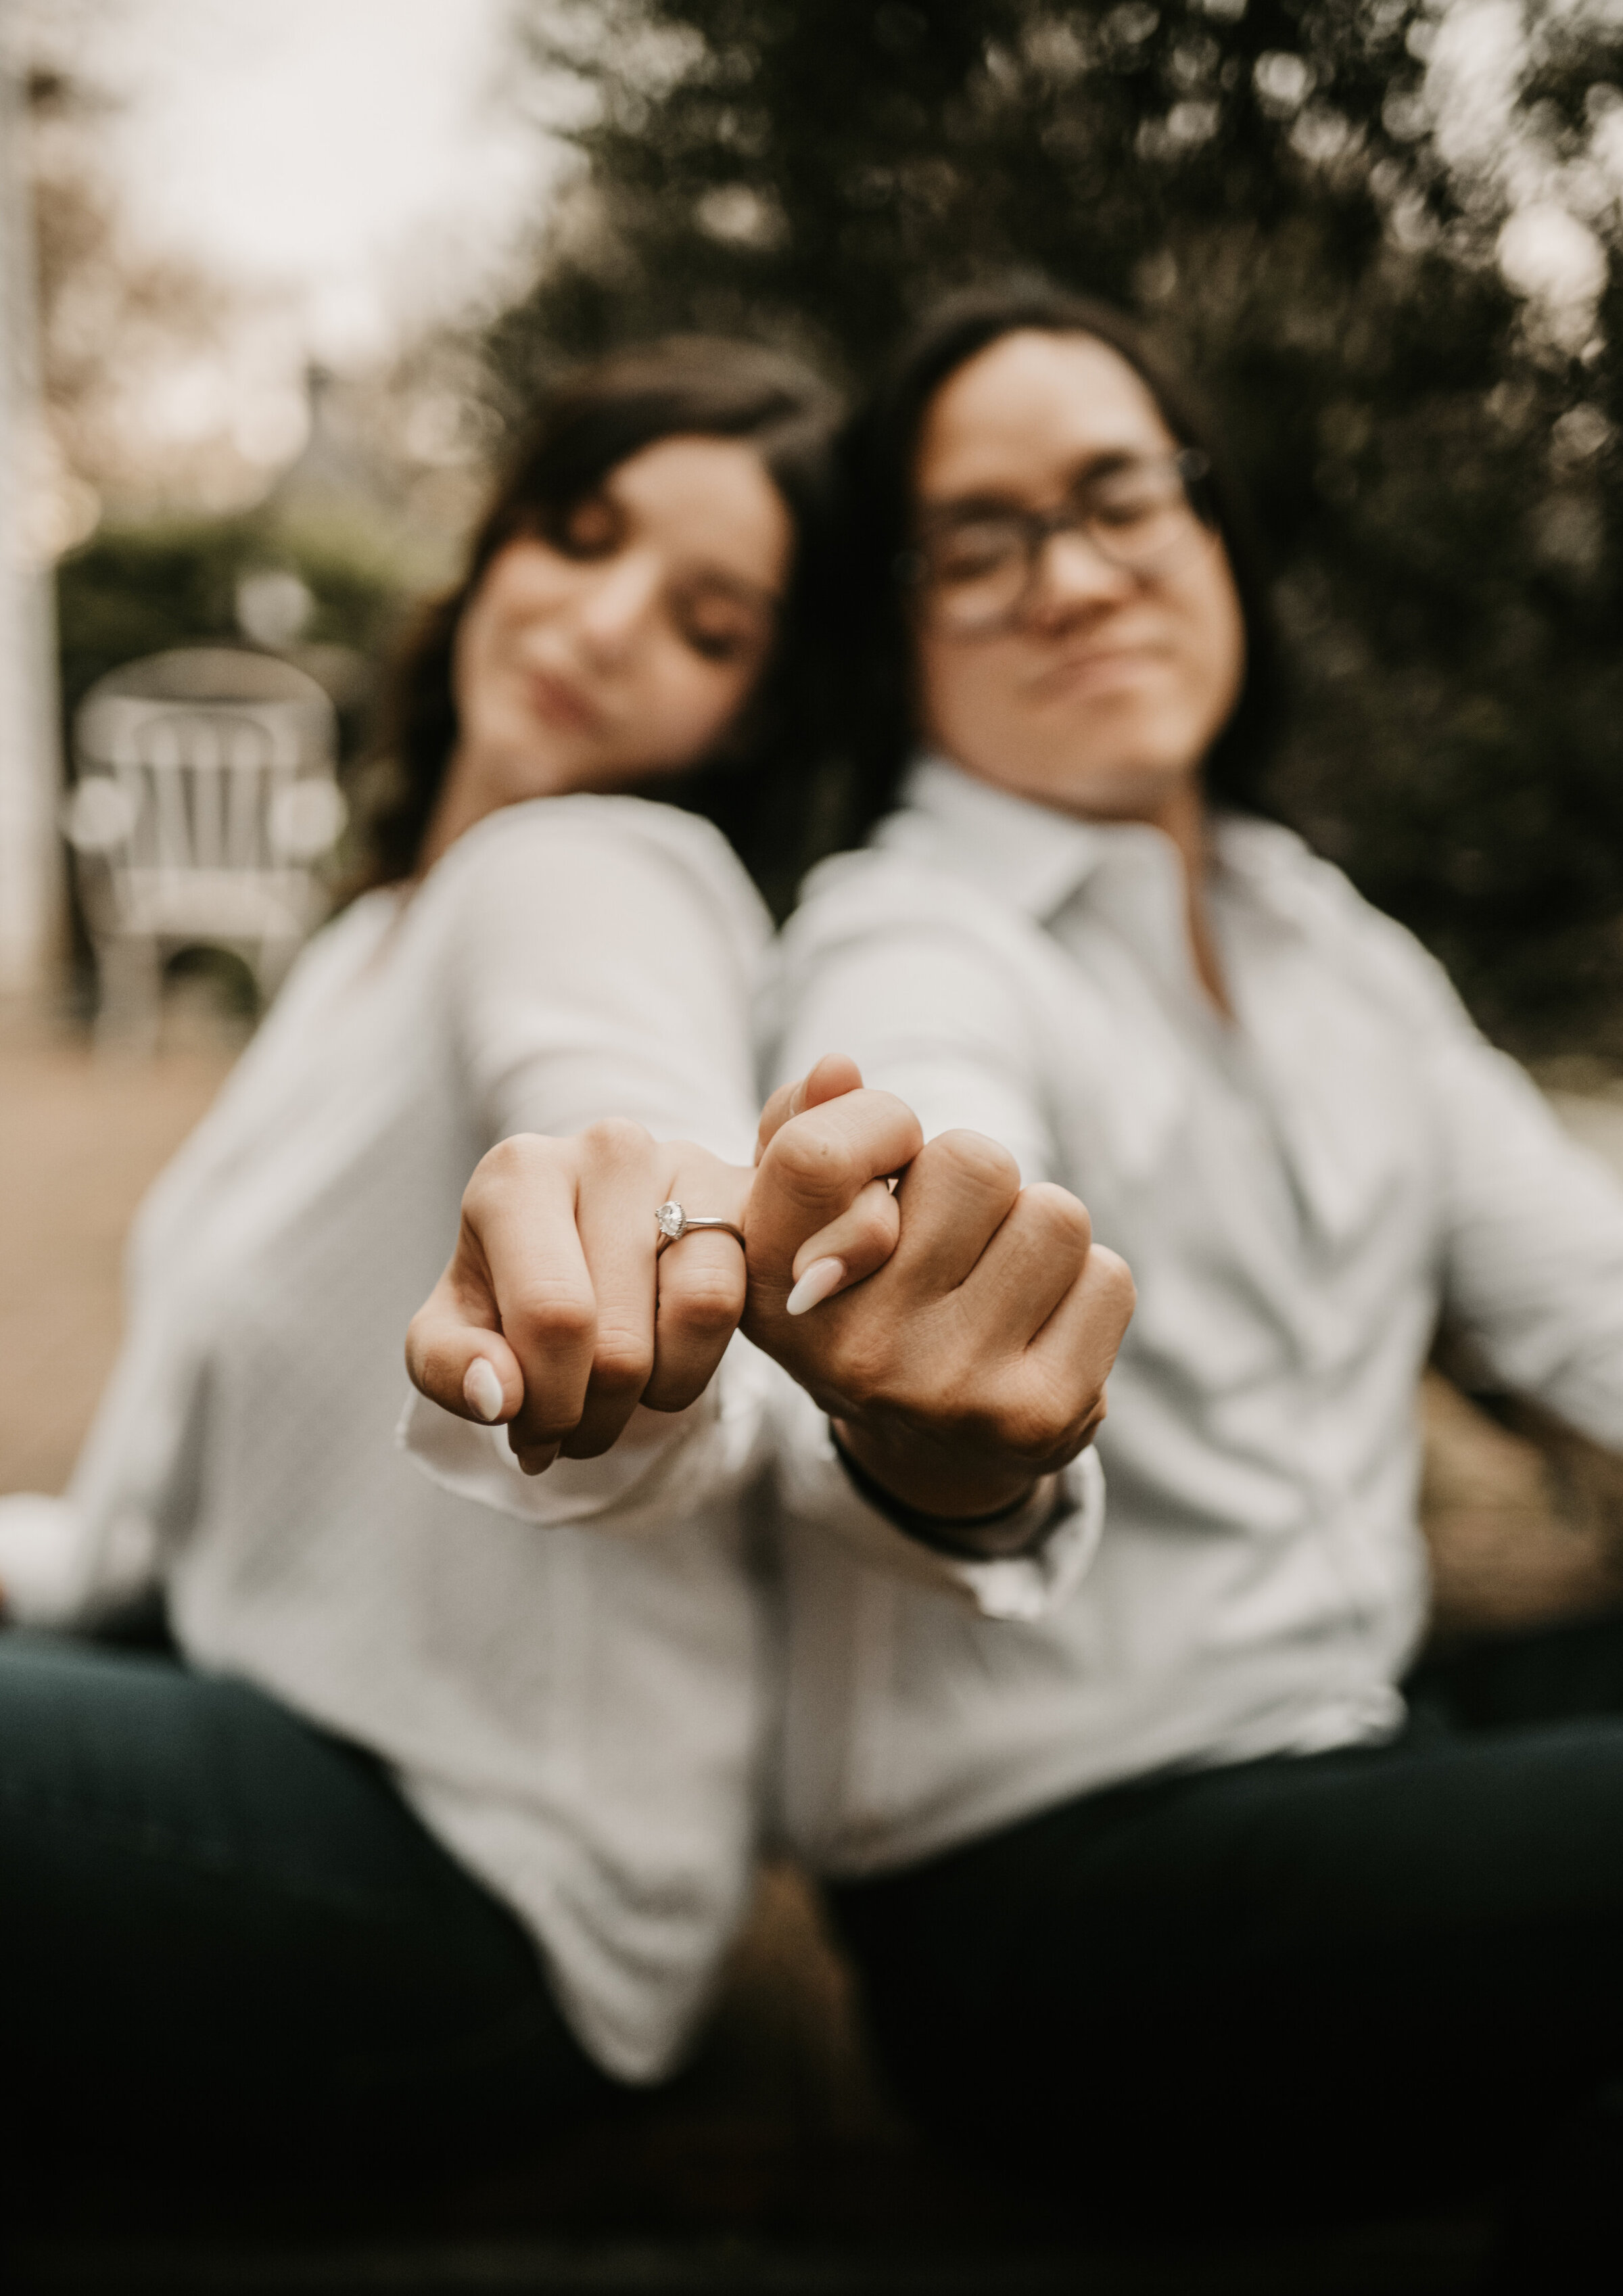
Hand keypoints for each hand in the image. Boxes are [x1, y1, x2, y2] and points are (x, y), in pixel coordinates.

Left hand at [405, 1066, 910, 1474]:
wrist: (587, 1245)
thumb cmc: (514, 1291)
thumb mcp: (456, 1334)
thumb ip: (449, 1368)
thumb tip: (498, 1394)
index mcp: (519, 1174)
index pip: (553, 1317)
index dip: (549, 1405)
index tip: (531, 1434)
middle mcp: (607, 1149)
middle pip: (622, 1336)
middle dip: (594, 1415)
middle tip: (573, 1429)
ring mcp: (688, 1163)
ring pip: (699, 1311)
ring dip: (657, 1393)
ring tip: (617, 1398)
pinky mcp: (746, 1194)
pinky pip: (742, 1300)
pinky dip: (699, 1361)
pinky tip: (664, 1360)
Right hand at [747, 1072, 1135, 1544]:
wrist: (930, 1445)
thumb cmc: (870, 1294)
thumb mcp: (810, 1218)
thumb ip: (805, 1128)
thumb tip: (839, 1068)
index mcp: (778, 1292)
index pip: (816, 1155)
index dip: (878, 1126)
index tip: (888, 1160)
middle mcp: (853, 1350)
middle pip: (973, 1160)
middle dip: (979, 1182)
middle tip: (954, 1241)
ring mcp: (948, 1389)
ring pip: (1054, 1214)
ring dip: (1038, 1230)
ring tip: (997, 1281)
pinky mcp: (1038, 1417)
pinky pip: (1108, 1278)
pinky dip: (1085, 1287)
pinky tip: (1039, 1327)